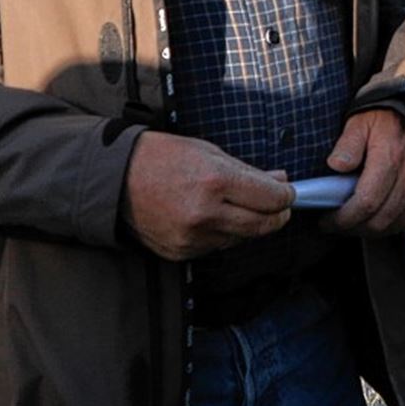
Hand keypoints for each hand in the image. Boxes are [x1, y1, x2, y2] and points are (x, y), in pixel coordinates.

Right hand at [122, 130, 294, 260]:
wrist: (116, 179)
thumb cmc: (163, 157)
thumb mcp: (210, 153)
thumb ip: (248, 172)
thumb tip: (280, 182)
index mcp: (215, 182)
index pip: (271, 199)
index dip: (286, 197)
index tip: (288, 193)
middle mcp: (205, 214)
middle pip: (262, 225)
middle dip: (277, 215)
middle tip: (280, 207)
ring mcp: (192, 237)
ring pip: (241, 239)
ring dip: (249, 225)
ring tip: (242, 206)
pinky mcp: (182, 252)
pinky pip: (217, 247)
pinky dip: (224, 234)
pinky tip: (216, 218)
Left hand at [322, 109, 404, 236]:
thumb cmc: (386, 115)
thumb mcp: (360, 121)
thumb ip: (348, 144)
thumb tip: (335, 166)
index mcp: (392, 157)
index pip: (366, 203)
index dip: (343, 219)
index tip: (326, 221)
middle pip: (380, 220)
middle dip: (353, 228)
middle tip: (335, 224)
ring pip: (394, 224)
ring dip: (370, 230)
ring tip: (352, 222)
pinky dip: (389, 224)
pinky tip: (373, 218)